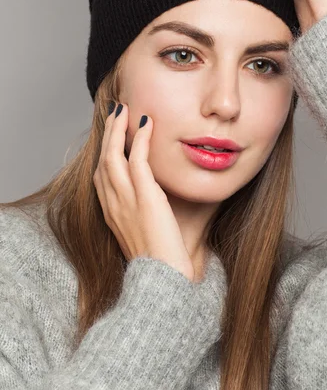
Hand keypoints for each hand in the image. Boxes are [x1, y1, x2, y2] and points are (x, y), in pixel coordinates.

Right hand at [93, 104, 194, 281]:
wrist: (161, 280)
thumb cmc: (158, 262)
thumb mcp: (143, 235)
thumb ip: (143, 215)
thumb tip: (155, 203)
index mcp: (111, 213)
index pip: (101, 175)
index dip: (105, 152)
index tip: (112, 136)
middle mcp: (112, 204)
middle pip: (103, 159)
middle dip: (108, 133)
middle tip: (116, 113)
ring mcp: (125, 199)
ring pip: (114, 154)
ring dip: (118, 129)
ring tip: (125, 110)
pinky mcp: (144, 196)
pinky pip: (137, 159)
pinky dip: (140, 139)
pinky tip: (146, 124)